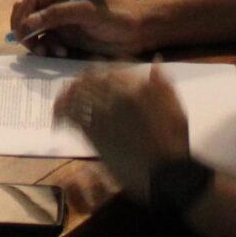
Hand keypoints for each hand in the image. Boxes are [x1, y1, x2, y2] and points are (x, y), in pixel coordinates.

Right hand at [10, 0, 153, 57]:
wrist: (139, 32)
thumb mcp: (87, 12)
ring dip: (37, 43)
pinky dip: (48, 50)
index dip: (23, 15)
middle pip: (28, 15)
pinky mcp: (66, 38)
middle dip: (25, 31)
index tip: (23, 32)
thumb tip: (27, 23)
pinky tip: (62, 54)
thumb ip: (57, 15)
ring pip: (34, 31)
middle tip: (33, 46)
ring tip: (51, 53)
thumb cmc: (117, 15)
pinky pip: (46, 43)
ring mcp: (61, 22)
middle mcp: (58, 4)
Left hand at [56, 65, 191, 202]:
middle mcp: (117, 95)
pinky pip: (71, 114)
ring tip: (63, 102)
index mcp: (137, 86)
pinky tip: (59, 122)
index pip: (111, 67)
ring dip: (68, 94)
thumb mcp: (176, 110)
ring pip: (77, 92)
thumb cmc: (175, 144)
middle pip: (90, 76)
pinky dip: (61, 113)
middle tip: (77, 88)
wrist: (164, 174)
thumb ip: (163, 85)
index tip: (100, 78)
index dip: (103, 71)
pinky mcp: (93, 133)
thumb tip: (156, 62)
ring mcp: (103, 113)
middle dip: (82, 80)